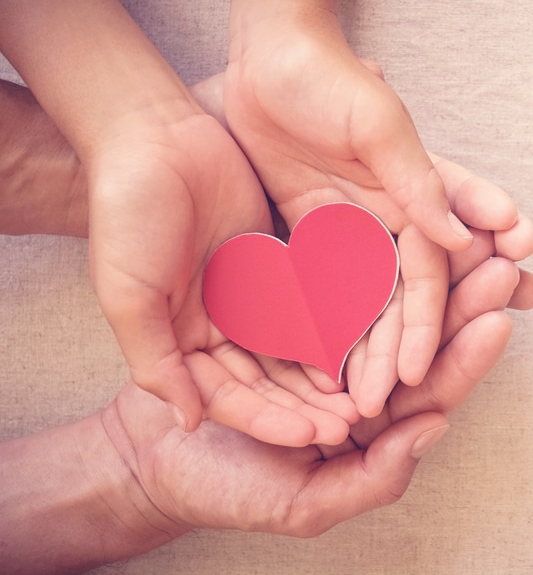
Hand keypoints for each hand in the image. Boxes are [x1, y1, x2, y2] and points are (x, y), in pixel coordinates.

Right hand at [76, 102, 358, 446]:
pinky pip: (307, 304)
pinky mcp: (274, 265)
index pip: (230, 397)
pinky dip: (331, 328)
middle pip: (267, 383)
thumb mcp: (128, 294)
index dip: (268, 420)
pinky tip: (364, 346)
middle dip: (305, 408)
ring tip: (363, 399)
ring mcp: (247, 298)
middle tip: (351, 427)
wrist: (151, 137)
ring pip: (291, 351)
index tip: (311, 438)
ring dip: (323, 377)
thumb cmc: (127, 215)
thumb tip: (189, 422)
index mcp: (179, 342)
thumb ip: (155, 360)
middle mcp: (216, 328)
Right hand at [101, 254, 527, 535]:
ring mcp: (325, 338)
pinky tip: (399, 222)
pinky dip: (368, 252)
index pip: (430, 389)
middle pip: (419, 337)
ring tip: (468, 234)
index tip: (499, 321)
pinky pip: (335, 278)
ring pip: (386, 299)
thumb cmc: (221, 490)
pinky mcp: (291, 307)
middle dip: (461, 302)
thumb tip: (436, 428)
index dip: (464, 357)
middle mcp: (359, 377)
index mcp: (371, 424)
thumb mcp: (300, 504)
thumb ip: (372, 478)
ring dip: (428, 269)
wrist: (145, 456)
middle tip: (502, 266)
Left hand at [219, 34, 532, 411]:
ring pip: (362, 304)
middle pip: (399, 301)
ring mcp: (350, 230)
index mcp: (415, 199)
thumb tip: (461, 240)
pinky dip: (322, 325)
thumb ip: (418, 182)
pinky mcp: (311, 232)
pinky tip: (317, 366)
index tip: (418, 372)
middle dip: (397, 352)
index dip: (426, 324)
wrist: (272, 54)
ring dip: (364, 351)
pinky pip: (319, 288)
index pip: (427, 275)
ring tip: (356, 402)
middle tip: (384, 402)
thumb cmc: (331, 78)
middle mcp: (389, 221)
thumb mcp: (381, 124)